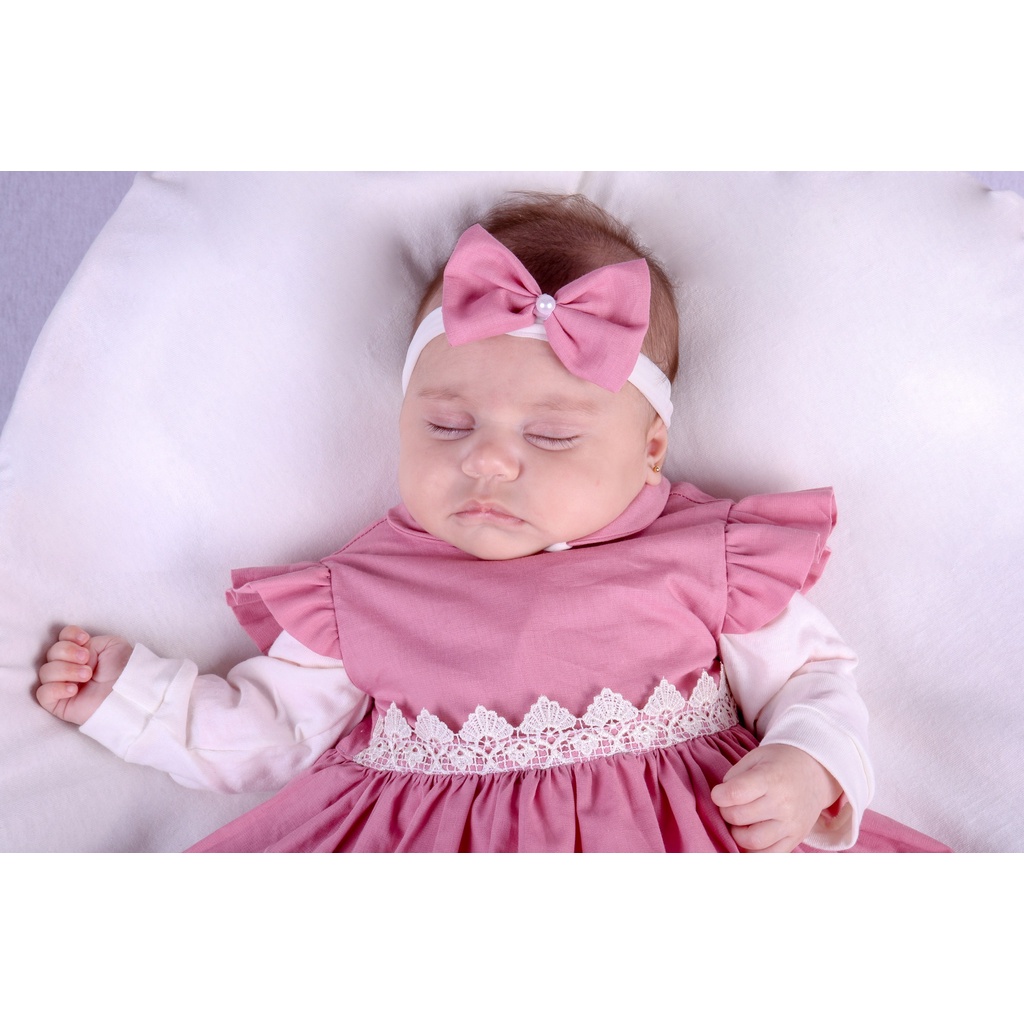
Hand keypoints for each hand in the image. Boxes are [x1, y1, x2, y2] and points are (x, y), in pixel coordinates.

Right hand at [36, 626, 132, 725]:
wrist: (129, 693)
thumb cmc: (124, 670)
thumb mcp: (113, 645)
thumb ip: (92, 641)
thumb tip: (75, 648)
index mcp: (81, 652)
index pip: (63, 637)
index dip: (69, 635)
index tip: (84, 639)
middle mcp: (69, 667)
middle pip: (51, 652)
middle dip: (68, 652)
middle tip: (87, 660)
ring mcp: (62, 685)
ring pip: (46, 672)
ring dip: (67, 670)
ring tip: (87, 676)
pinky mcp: (59, 704)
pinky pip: (42, 694)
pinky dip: (56, 688)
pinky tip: (73, 689)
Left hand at [710, 743, 841, 852]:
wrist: (815, 772)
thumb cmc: (780, 763)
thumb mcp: (755, 758)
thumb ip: (734, 777)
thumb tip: (720, 801)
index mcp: (770, 778)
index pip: (734, 794)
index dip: (718, 795)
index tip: (719, 793)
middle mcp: (783, 804)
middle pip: (737, 818)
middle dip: (726, 812)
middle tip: (731, 805)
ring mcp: (791, 825)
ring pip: (751, 841)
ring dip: (738, 833)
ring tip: (742, 821)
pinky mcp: (796, 839)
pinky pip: (769, 855)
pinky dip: (755, 849)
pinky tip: (753, 834)